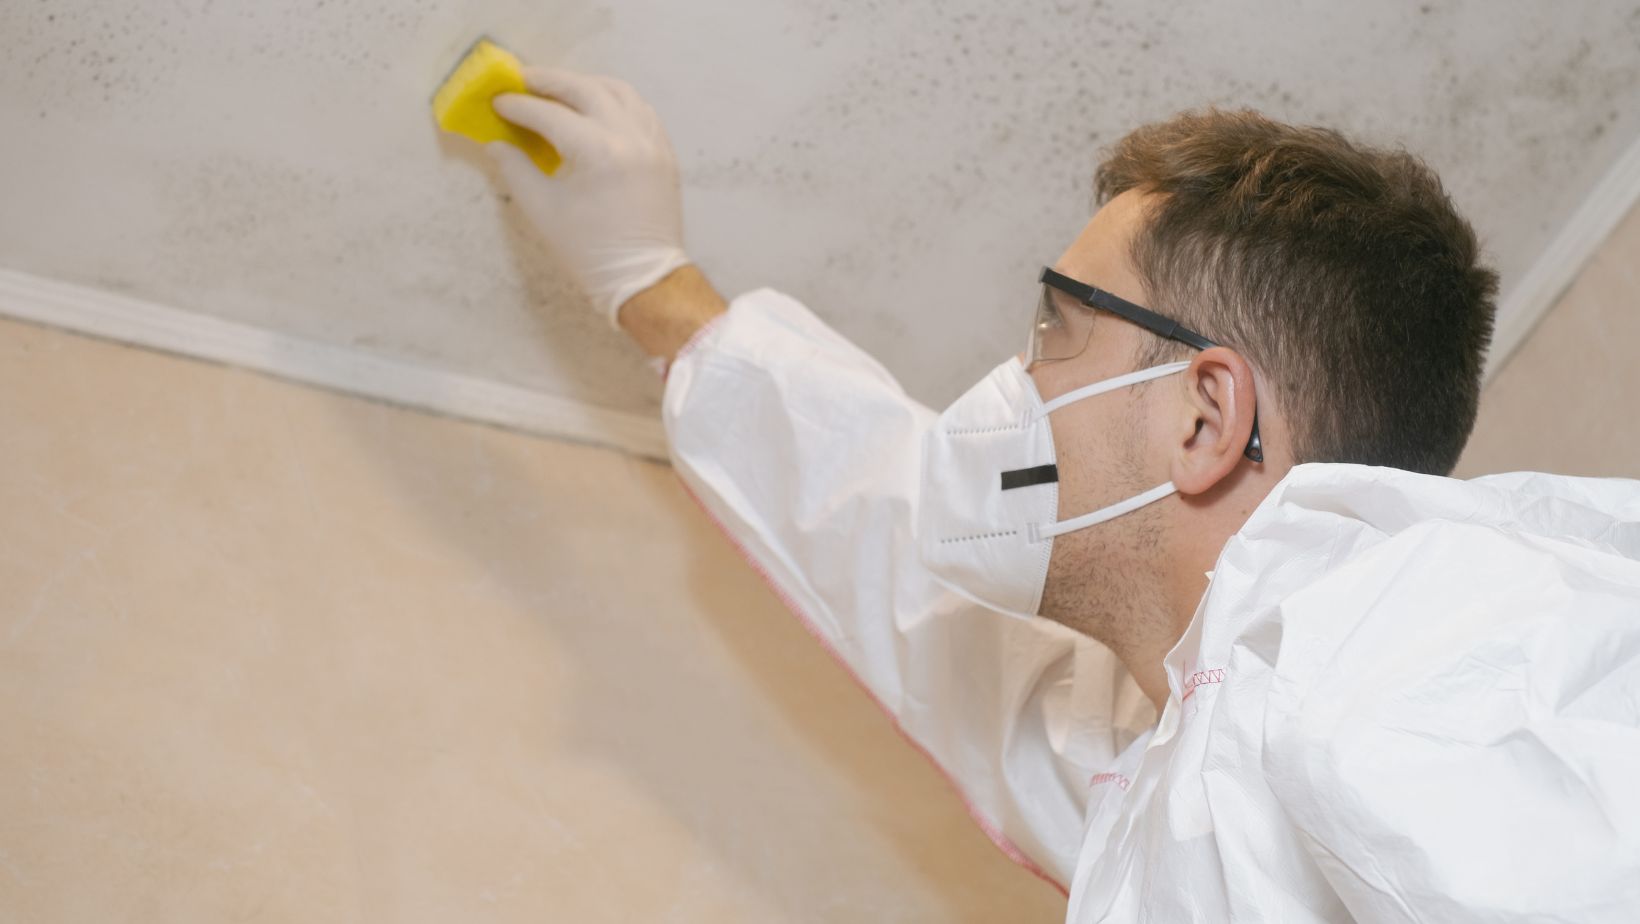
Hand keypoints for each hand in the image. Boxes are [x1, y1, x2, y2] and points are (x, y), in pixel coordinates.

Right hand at [489, 67, 690, 328]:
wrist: (643, 278)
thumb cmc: (590, 252)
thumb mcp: (543, 211)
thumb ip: (516, 170)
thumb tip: (496, 143)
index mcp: (598, 152)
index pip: (550, 114)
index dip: (519, 106)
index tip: (498, 101)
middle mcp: (629, 137)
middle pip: (585, 89)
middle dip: (550, 81)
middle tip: (522, 80)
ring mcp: (653, 142)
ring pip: (619, 92)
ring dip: (586, 85)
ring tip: (559, 90)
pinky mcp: (665, 153)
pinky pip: (641, 110)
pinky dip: (616, 101)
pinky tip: (597, 107)